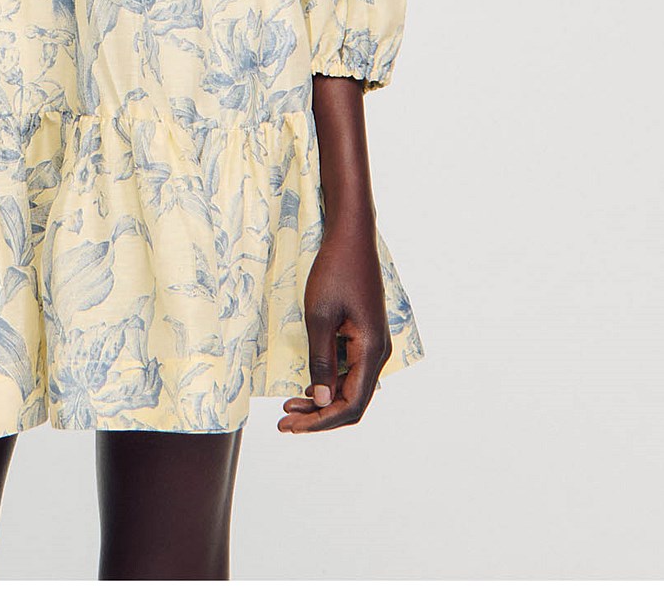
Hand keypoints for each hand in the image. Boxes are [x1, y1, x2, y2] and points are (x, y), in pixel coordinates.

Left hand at [278, 217, 392, 433]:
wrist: (350, 236)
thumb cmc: (334, 270)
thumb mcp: (319, 316)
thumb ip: (321, 361)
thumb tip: (321, 401)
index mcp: (372, 351)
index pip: (350, 404)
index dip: (320, 421)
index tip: (290, 426)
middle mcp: (378, 353)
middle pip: (352, 401)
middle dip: (319, 417)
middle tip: (284, 423)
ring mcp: (373, 344)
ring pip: (351, 387)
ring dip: (322, 401)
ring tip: (290, 408)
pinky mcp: (364, 335)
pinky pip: (350, 370)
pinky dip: (328, 383)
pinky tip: (307, 386)